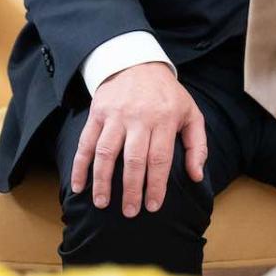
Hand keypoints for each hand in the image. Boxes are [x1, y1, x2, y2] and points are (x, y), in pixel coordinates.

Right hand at [69, 61, 207, 218]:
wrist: (138, 64)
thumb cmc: (168, 96)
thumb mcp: (191, 114)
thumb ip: (197, 145)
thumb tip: (196, 176)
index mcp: (165, 119)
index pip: (159, 159)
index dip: (156, 185)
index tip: (153, 206)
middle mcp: (139, 117)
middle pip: (133, 159)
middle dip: (131, 189)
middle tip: (129, 212)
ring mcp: (116, 115)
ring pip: (106, 153)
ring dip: (102, 181)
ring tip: (102, 203)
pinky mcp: (97, 113)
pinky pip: (85, 143)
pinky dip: (80, 166)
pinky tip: (78, 186)